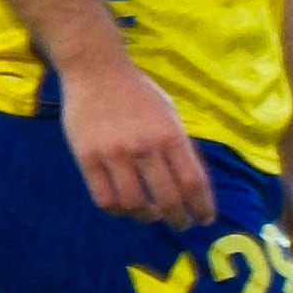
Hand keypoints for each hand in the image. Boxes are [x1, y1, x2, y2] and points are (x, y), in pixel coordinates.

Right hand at [62, 54, 213, 227]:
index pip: (192, 182)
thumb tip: (191, 183)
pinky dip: (118, 210)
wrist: (95, 69)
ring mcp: (114, 154)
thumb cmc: (137, 91)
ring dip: (147, 217)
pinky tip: (123, 206)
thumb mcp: (168, 111)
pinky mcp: (87, 158)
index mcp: (169, 133)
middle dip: (178, 219)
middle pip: (167, 199)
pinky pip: (104, 199)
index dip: (202, 207)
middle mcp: (144, 146)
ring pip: (134, 204)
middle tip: (179, 224)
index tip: (204, 219)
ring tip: (150, 214)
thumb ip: (179, 145)